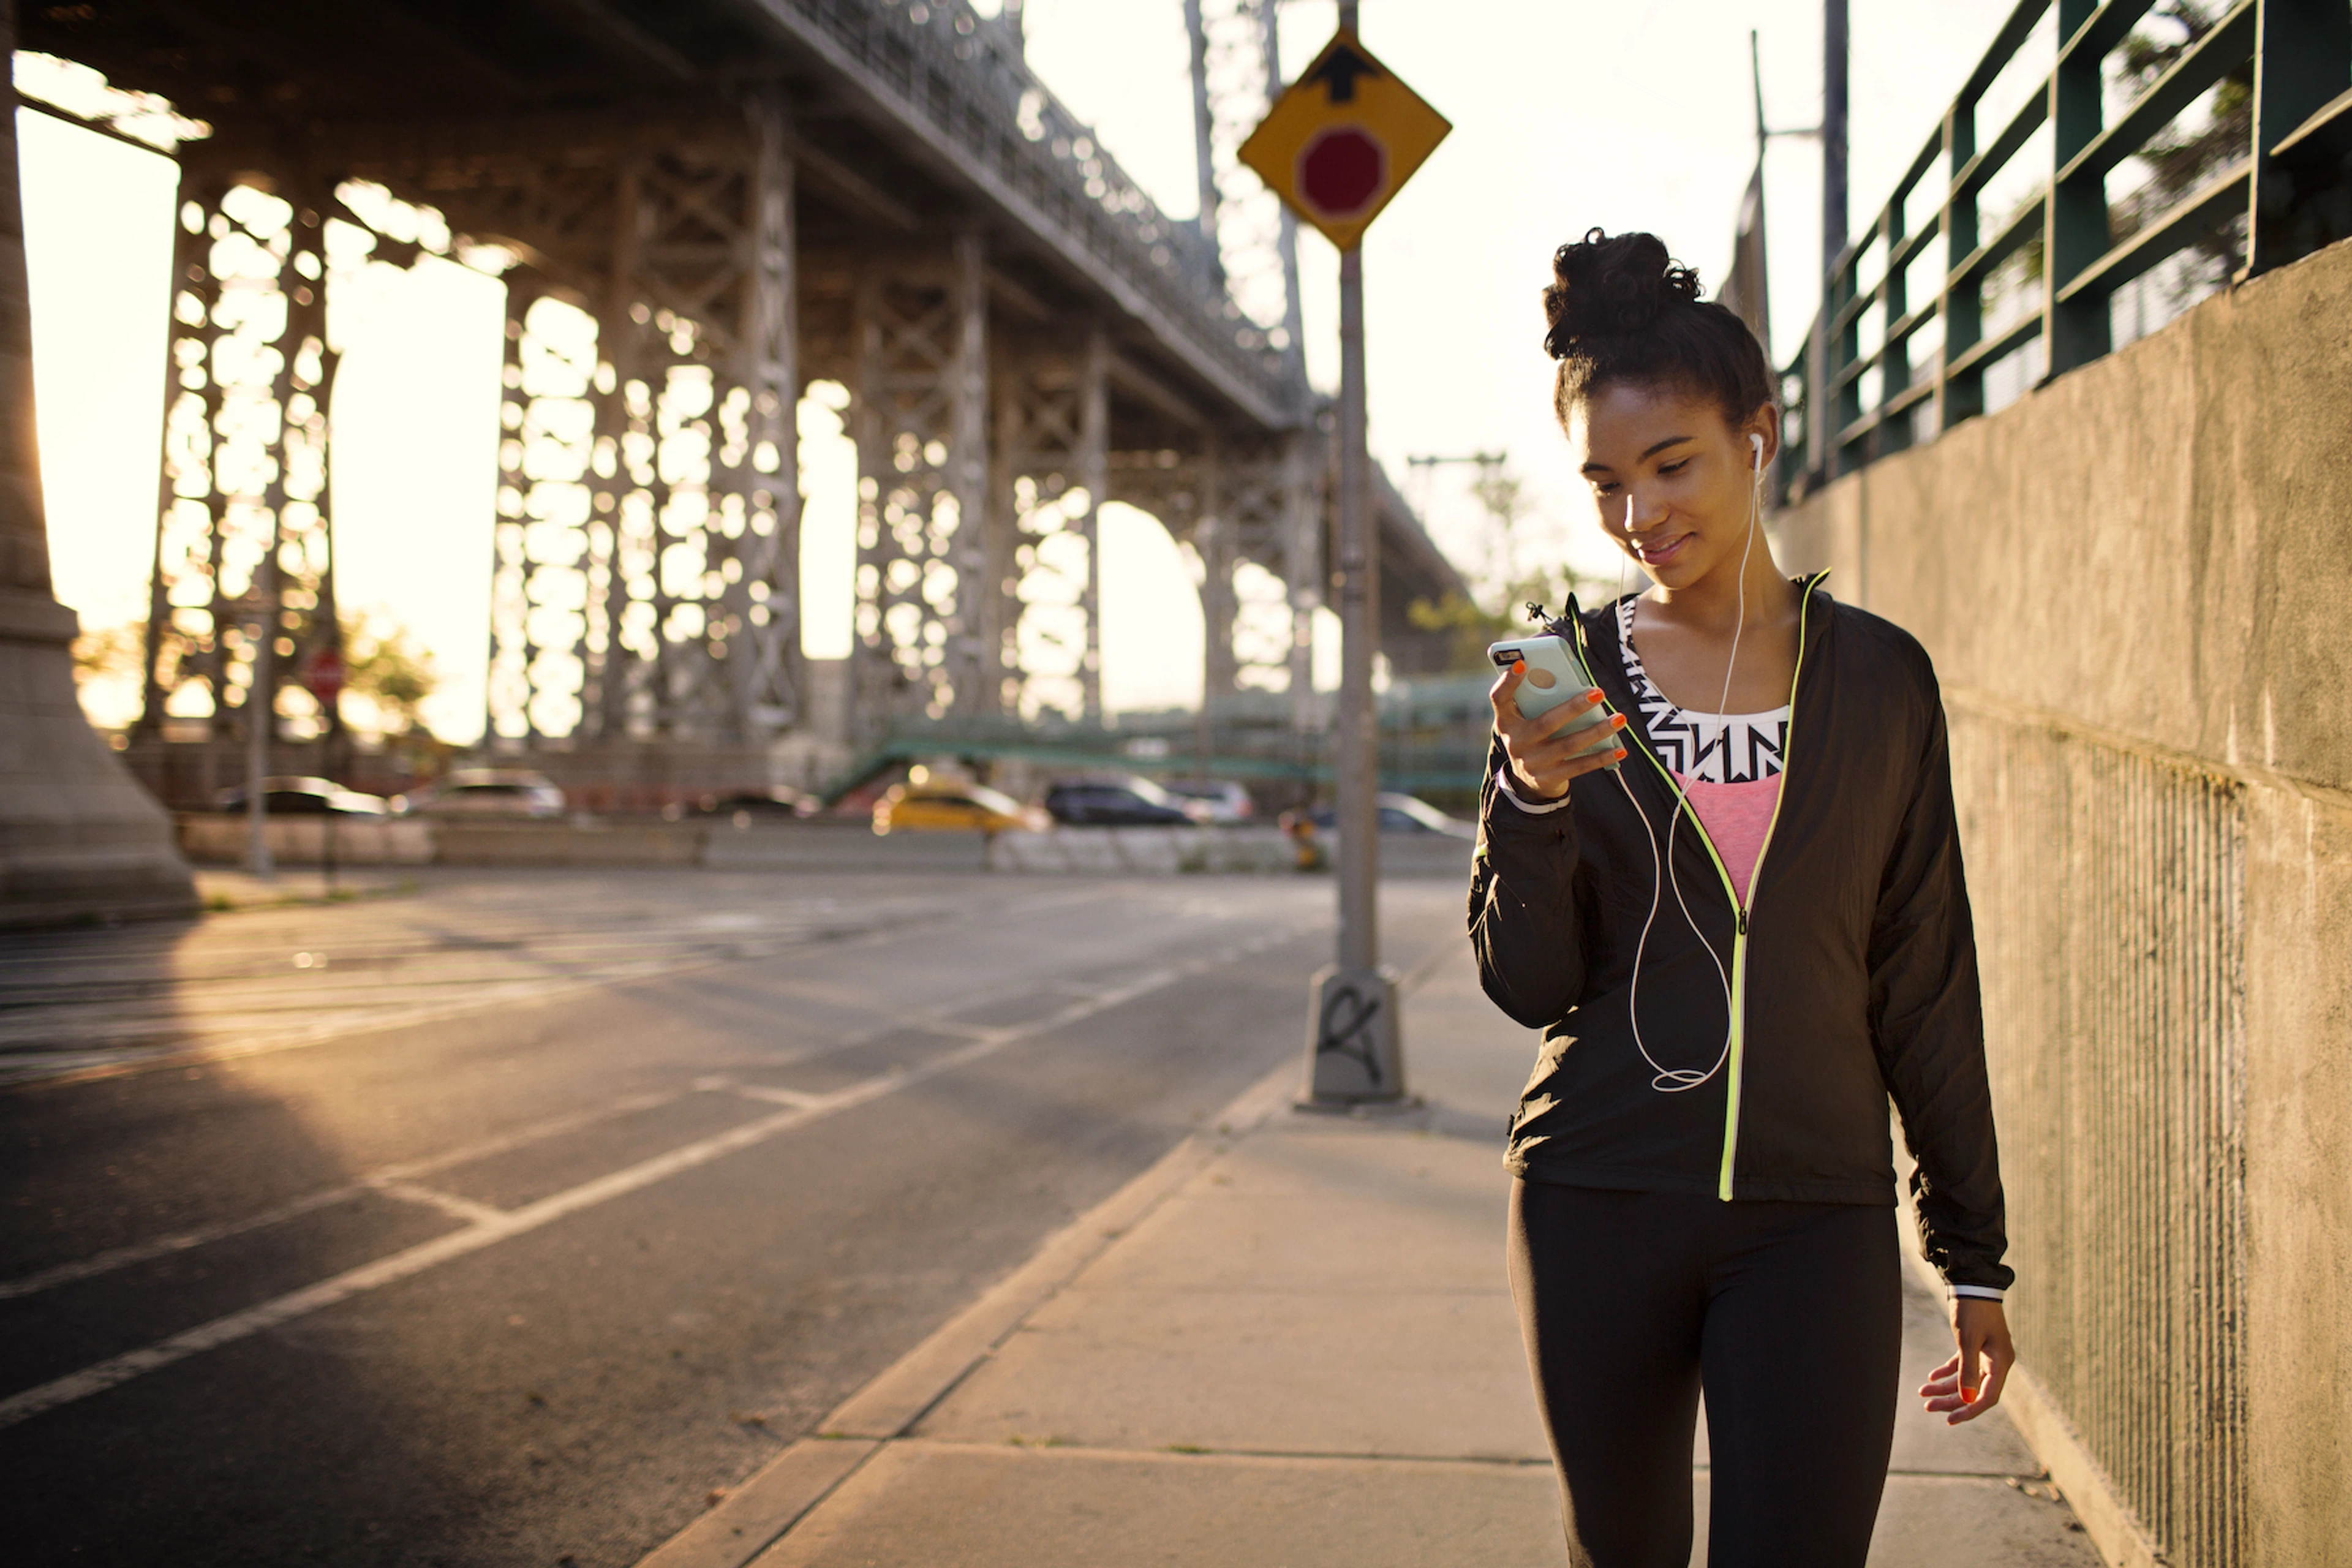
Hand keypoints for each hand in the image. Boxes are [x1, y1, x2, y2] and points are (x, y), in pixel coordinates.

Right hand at [1489, 661, 1627, 800]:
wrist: (1528, 781)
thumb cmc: (1533, 737)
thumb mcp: (1526, 720)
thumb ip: (1538, 701)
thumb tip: (1574, 684)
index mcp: (1507, 722)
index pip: (1500, 698)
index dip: (1508, 682)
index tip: (1523, 663)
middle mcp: (1516, 743)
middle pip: (1546, 723)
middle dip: (1574, 707)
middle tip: (1599, 692)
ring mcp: (1532, 763)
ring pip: (1569, 745)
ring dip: (1597, 731)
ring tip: (1619, 718)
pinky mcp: (1548, 778)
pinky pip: (1579, 766)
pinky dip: (1601, 758)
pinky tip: (1619, 751)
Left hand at [1918, 1298, 2013, 1424]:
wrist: (1971, 1283)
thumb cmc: (1972, 1311)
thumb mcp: (1968, 1341)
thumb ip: (1967, 1371)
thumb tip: (1968, 1400)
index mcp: (2001, 1363)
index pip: (1987, 1397)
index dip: (1969, 1410)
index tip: (1949, 1419)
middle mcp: (1996, 1362)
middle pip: (1974, 1390)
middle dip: (1951, 1400)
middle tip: (1927, 1407)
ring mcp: (1986, 1354)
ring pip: (1966, 1379)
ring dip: (1946, 1387)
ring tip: (1923, 1393)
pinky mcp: (1975, 1345)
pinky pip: (1962, 1365)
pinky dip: (1947, 1372)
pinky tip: (1931, 1378)